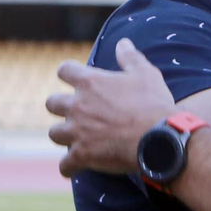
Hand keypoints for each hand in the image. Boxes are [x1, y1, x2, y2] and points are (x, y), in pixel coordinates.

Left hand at [47, 38, 177, 176]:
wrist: (158, 137)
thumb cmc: (153, 103)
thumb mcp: (145, 74)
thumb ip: (130, 57)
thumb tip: (122, 42)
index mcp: (90, 82)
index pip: (64, 70)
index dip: (68, 74)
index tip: (74, 78)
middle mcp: (77, 106)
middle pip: (52, 103)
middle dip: (60, 107)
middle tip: (75, 112)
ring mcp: (77, 132)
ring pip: (54, 133)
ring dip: (64, 135)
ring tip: (75, 139)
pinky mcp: (82, 155)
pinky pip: (65, 165)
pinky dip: (69, 167)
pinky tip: (74, 168)